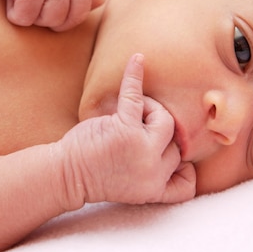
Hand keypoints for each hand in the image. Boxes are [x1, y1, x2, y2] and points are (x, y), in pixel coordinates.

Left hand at [59, 54, 195, 206]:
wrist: (66, 175)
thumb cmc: (97, 174)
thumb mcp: (134, 186)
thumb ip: (154, 172)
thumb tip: (179, 146)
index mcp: (155, 190)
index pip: (187, 182)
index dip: (181, 167)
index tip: (165, 157)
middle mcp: (152, 173)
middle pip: (176, 142)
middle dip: (157, 131)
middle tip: (134, 129)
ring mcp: (141, 150)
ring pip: (165, 119)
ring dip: (150, 110)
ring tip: (131, 113)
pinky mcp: (124, 129)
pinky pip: (135, 96)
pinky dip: (134, 75)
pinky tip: (137, 60)